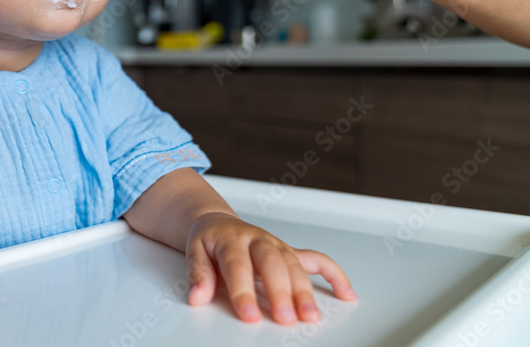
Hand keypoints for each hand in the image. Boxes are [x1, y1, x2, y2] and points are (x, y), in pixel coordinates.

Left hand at [185, 212, 355, 323]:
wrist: (218, 223)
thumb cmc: (209, 241)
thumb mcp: (194, 252)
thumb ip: (198, 274)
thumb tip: (197, 296)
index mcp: (232, 239)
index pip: (238, 266)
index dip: (244, 291)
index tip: (249, 315)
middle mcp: (258, 240)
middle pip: (272, 263)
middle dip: (280, 292)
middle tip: (284, 318)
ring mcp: (277, 245)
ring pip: (294, 265)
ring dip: (305, 291)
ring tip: (310, 316)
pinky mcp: (290, 252)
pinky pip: (317, 260)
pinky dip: (334, 274)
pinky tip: (345, 294)